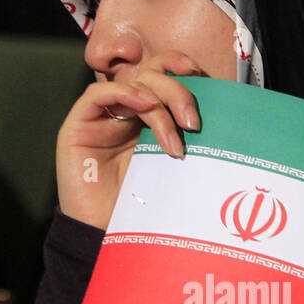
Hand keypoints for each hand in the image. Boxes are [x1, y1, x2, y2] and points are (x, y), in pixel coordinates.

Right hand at [55, 52, 204, 230]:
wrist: (106, 236)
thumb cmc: (142, 206)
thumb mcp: (173, 167)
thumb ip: (186, 140)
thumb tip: (225, 119)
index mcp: (147, 118)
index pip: (163, 76)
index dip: (181, 68)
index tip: (205, 77)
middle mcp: (125, 113)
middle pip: (152, 77)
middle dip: (178, 92)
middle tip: (194, 124)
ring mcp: (101, 117)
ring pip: (133, 84)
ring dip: (159, 103)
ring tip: (175, 139)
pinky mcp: (78, 125)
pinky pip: (98, 93)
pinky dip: (125, 92)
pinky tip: (146, 106)